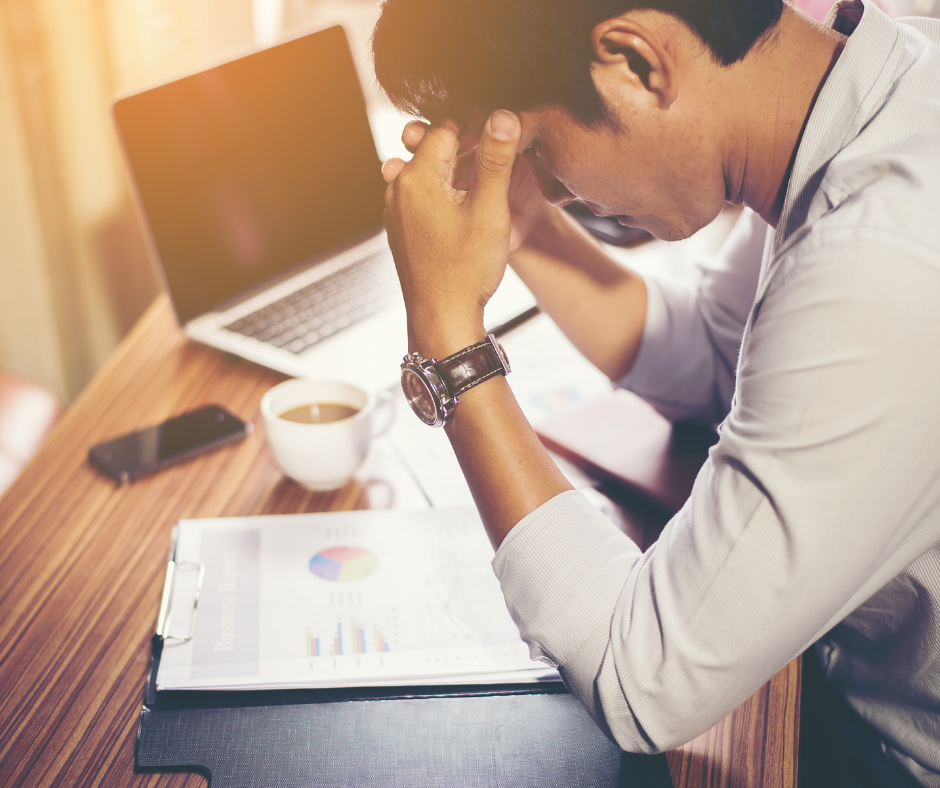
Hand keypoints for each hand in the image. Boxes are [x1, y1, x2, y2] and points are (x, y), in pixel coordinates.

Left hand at [399, 120, 548, 254]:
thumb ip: (495, 159)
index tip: (499, 140)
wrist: (442, 318)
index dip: (476, 130)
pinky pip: (421, 198)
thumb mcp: (489, 210)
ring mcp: (395, 211)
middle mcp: (397, 189)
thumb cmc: (466, 269)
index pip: (446, 129)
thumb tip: (503, 115)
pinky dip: (442, 195)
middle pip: (434, 150)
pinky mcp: (401, 229)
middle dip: (464, 150)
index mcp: (416, 177)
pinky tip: (463, 211)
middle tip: (495, 162)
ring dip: (454, 174)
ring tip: (482, 187)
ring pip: (427, 174)